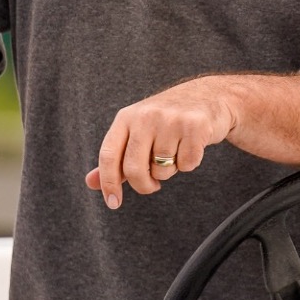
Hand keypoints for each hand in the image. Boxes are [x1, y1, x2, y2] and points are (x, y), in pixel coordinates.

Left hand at [85, 78, 237, 208]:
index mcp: (126, 117)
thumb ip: (115, 158)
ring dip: (170, 171)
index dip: (108, 182)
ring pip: (163, 170)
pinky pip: (187, 164)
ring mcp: (170, 120)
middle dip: (143, 186)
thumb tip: (90, 183)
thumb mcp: (137, 132)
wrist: (209, 96)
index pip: (109, 155)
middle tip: (152, 186)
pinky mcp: (195, 125)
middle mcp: (145, 116)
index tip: (113, 203)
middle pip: (134, 168)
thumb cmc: (167, 120)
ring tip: (176, 151)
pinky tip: (192, 146)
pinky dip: (190, 163)